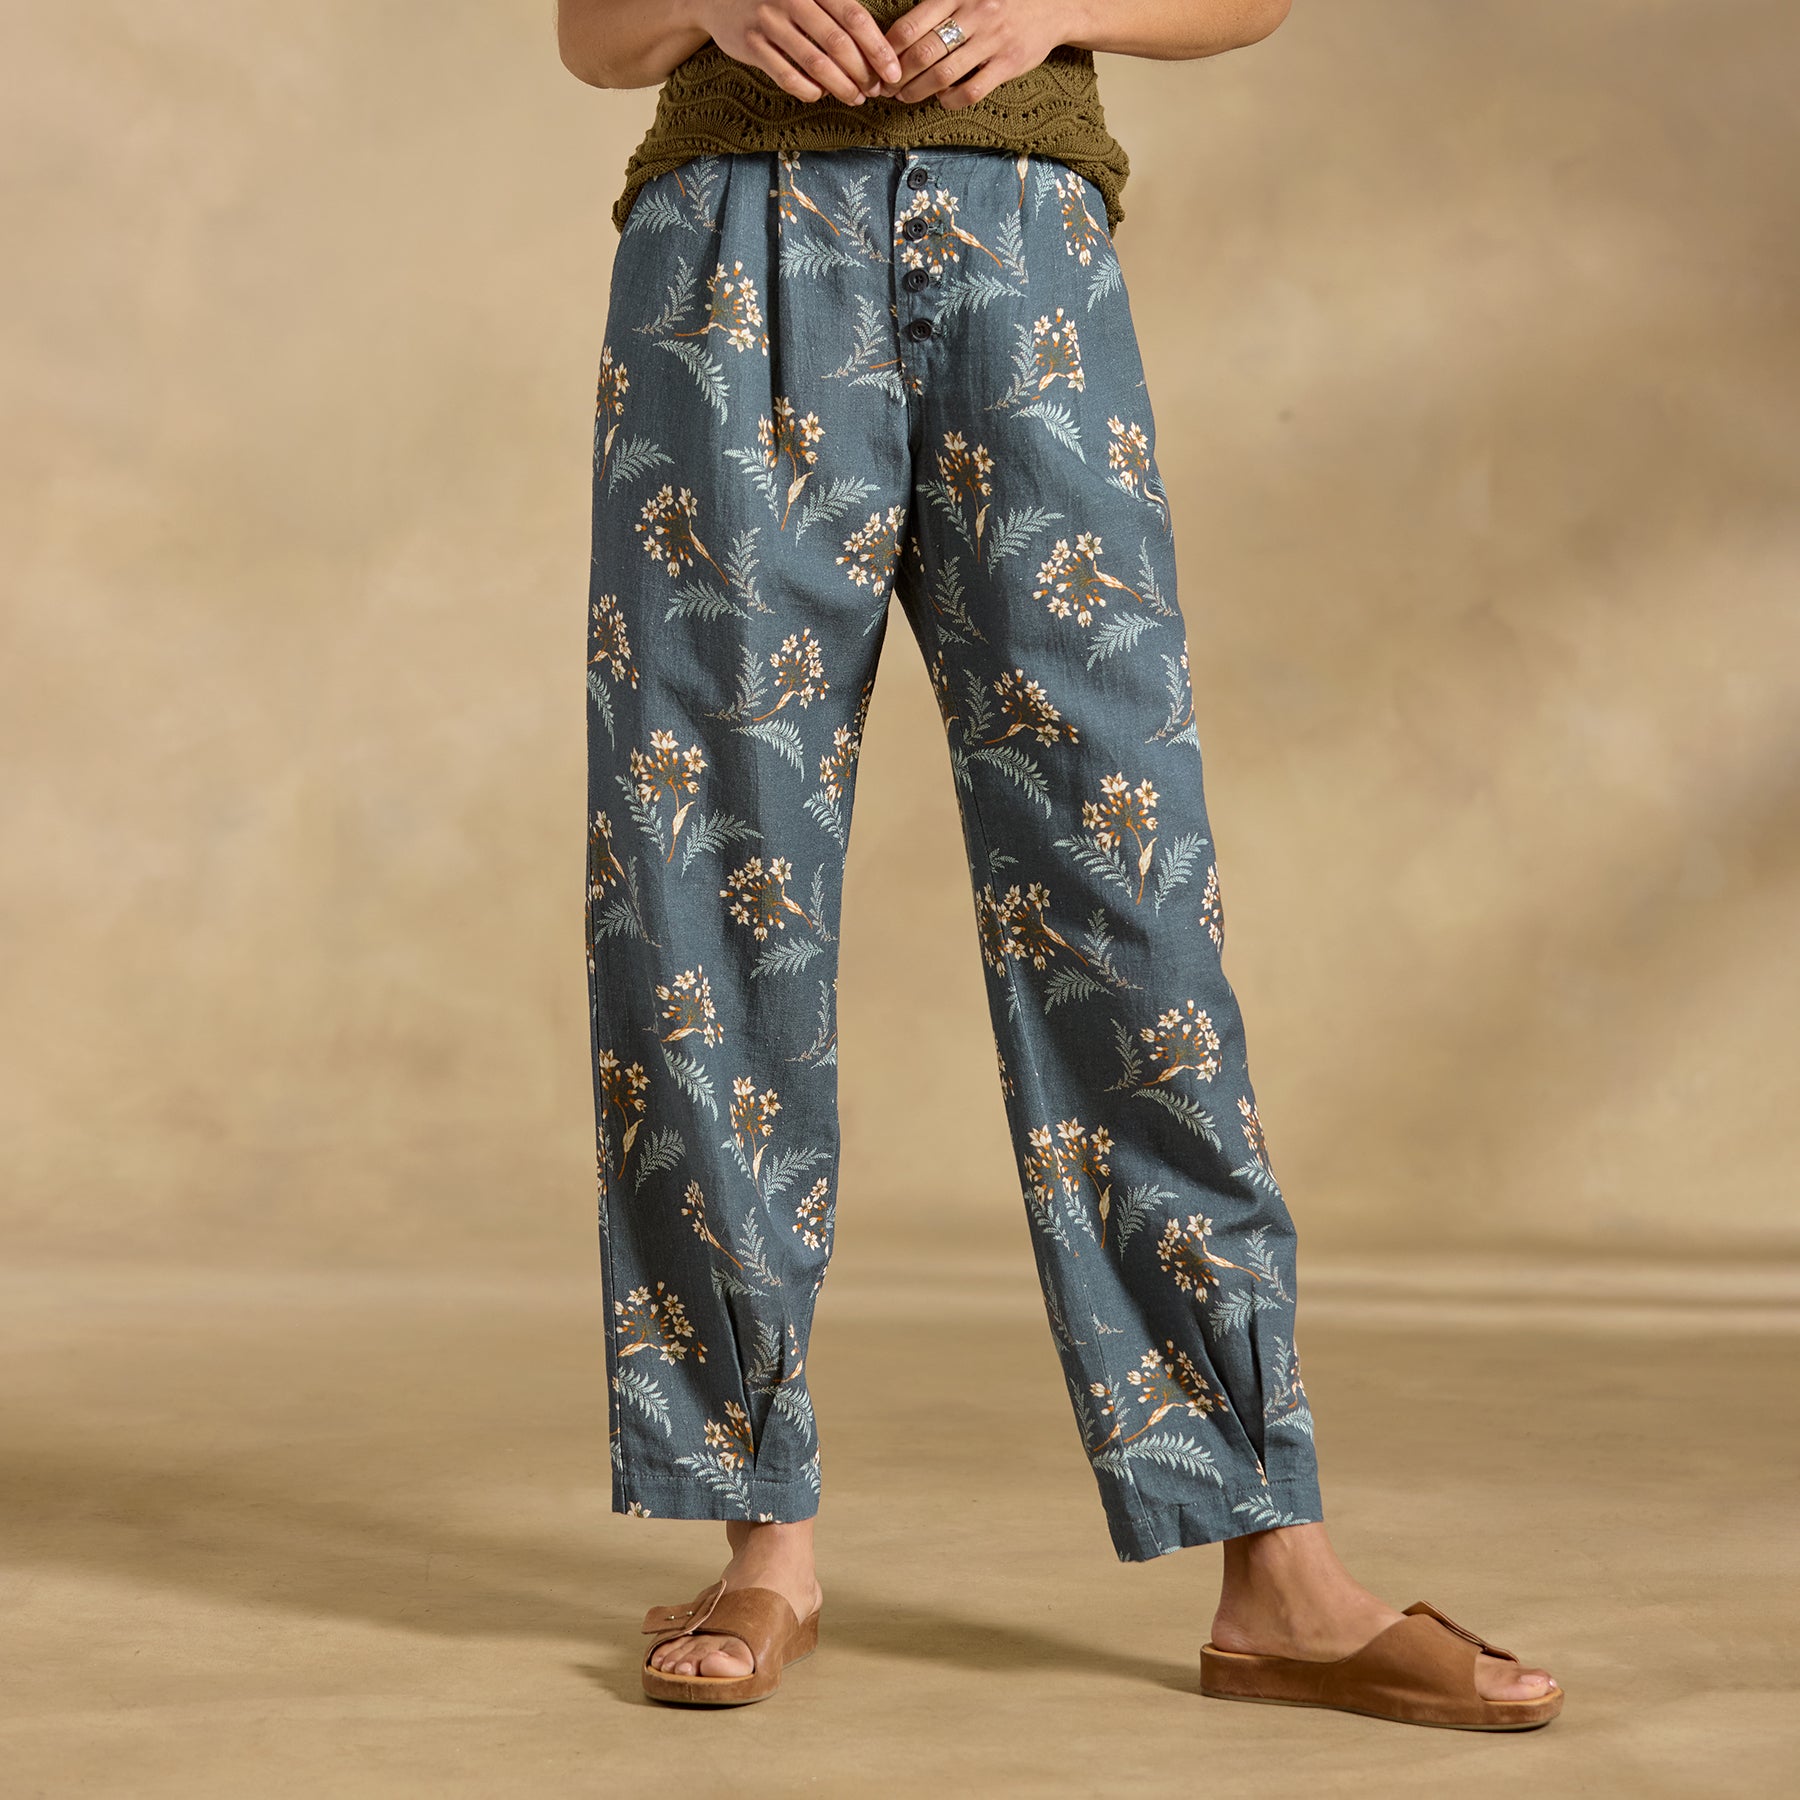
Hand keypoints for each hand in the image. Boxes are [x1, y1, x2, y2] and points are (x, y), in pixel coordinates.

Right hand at [696, 0, 903, 105]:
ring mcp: (770, 22)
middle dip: (862, 72)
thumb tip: (874, 47)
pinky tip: (820, 95)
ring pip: (815, 64)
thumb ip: (834, 10)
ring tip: (855, 98)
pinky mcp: (751, 46)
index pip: (854, 17)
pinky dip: (808, 91)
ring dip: (841, 87)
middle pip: (837, 43)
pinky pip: (787, 77)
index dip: (877, 47)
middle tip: (875, 90)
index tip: (893, 71)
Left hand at [877, 0, 1068, 108]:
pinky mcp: (1007, 64)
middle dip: (898, 74)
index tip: (879, 63)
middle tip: (886, 86)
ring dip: (917, 91)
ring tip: (905, 96)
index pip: (912, 24)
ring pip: (943, 75)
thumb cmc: (1001, 1)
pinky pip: (971, 91)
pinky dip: (950, 100)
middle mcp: (974, 15)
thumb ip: (939, 6)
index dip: (889, 48)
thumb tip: (901, 33)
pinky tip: (941, 99)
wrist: (1052, 5)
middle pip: (923, 53)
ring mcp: (992, 41)